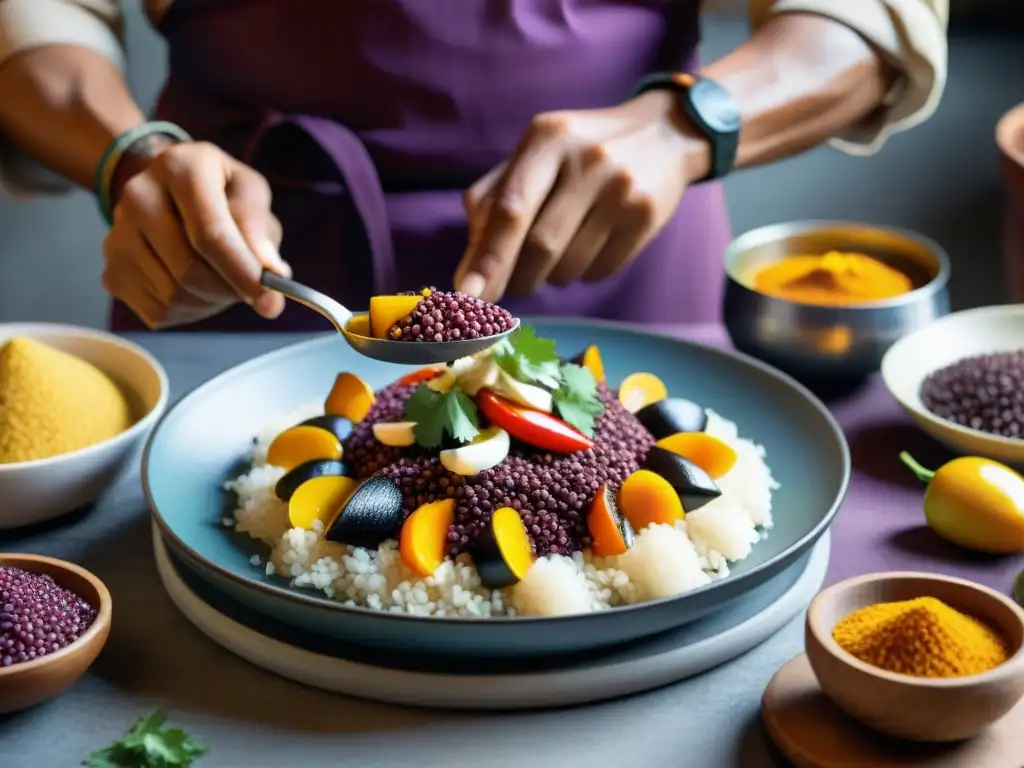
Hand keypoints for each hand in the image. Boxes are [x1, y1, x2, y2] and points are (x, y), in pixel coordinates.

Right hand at [101, 140, 290, 328]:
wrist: (168, 192)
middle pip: (189, 270)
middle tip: (249, 288)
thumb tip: (272, 273)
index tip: (269, 299)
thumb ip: (261, 230)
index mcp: (179, 167)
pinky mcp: (112, 271)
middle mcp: (138, 196)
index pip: (210, 233)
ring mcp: (117, 235)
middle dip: (228, 290)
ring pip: (174, 296)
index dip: (242, 272)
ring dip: (211, 302)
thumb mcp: (250, 193)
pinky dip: (189, 312)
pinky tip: (197, 289)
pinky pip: (158, 312)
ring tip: (222, 280)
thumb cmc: (220, 193)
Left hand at [455, 91, 707, 301]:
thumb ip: (492, 201)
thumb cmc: (580, 153)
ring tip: (560, 251)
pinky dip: (582, 273)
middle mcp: (587, 161)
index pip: (509, 210)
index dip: (486, 258)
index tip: (466, 295)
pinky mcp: (646, 216)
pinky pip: (599, 272)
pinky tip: (590, 247)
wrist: (664, 134)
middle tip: (511, 287)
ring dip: (551, 276)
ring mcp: (621, 189)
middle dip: (517, 278)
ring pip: (568, 266)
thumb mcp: (535, 156)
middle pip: (540, 246)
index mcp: (547, 139)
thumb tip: (469, 268)